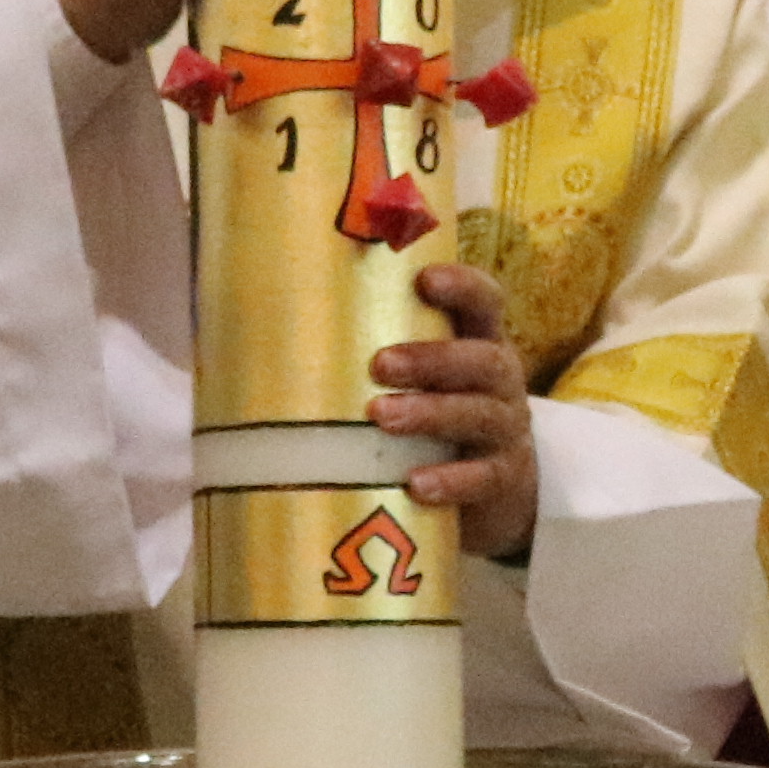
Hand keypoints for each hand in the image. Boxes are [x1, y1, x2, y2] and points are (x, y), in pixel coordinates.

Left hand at [374, 255, 540, 562]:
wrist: (499, 487)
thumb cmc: (437, 413)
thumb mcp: (423, 377)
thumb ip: (373, 349)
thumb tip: (262, 325)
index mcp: (480, 343)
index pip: (484, 302)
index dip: (462, 287)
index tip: (423, 280)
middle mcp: (500, 381)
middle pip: (482, 360)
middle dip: (431, 359)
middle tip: (379, 365)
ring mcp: (506, 431)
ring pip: (479, 415)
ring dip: (431, 413)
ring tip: (381, 417)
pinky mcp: (503, 480)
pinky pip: (483, 478)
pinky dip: (451, 479)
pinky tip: (415, 484)